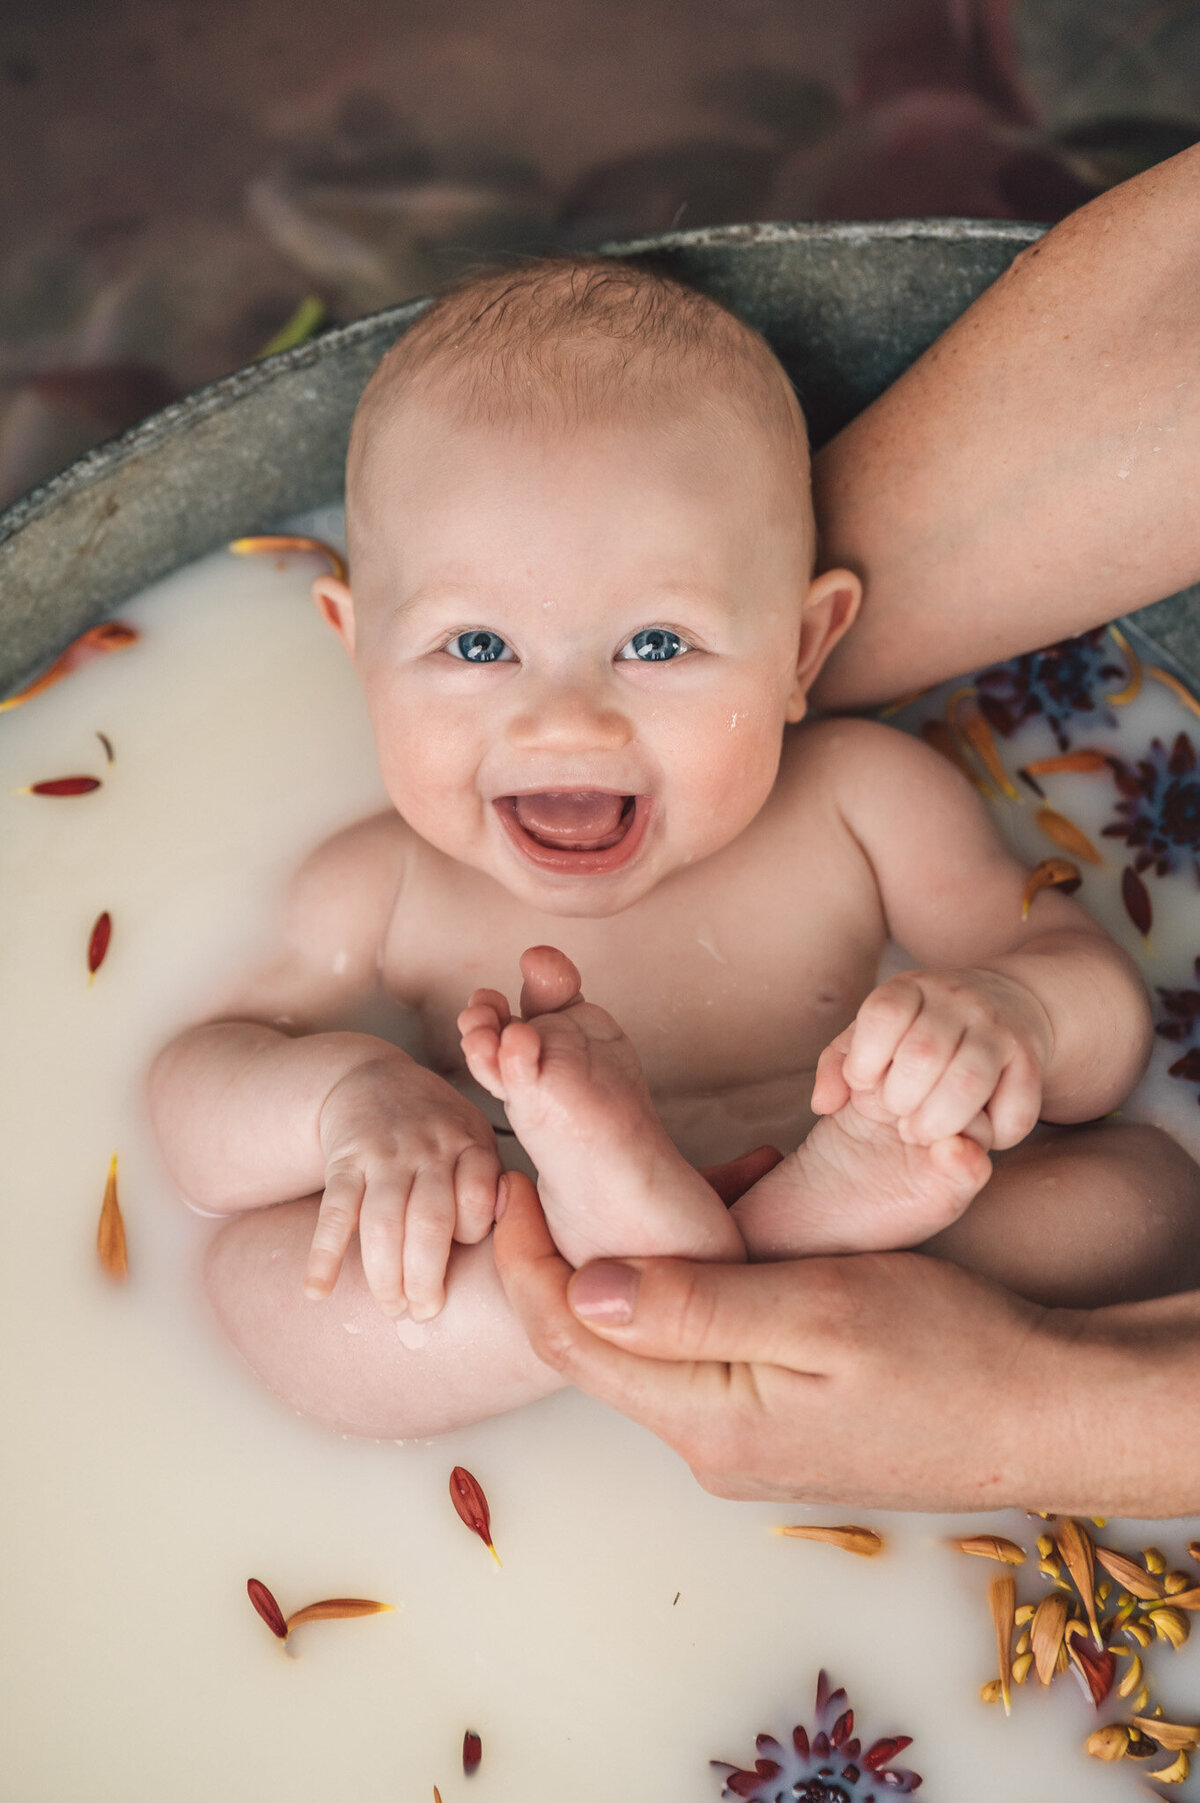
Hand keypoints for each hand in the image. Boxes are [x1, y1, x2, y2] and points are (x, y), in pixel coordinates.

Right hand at [308, 1053, 500, 1318]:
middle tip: (423, 1312)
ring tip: (391, 1307)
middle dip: (427, 1276)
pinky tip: (317, 1290)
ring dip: (385, 1275)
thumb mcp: (473, 1137)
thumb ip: (486, 1184)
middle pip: (429, 1221)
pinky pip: (335, 1212)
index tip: (461, 1259)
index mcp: (468, 1144)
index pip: (475, 1199)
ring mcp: (383, 1154)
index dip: (469, 1235)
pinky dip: (324, 1254)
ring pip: (383, 1223)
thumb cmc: (435, 1126)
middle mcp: (428, 1148)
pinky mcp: (344, 1161)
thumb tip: (501, 1241)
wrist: (371, 1079)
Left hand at [492, 1171, 1057, 1508]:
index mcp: (707, 1418)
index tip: (511, 1177)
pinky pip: (700, 1355)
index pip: (570, 1337)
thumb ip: (695, 1306)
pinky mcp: (777, 1426)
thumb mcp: (818, 1310)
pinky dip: (688, 1289)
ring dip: (630, 1267)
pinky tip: (721, 1234)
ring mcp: (744, 1440)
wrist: (1044, 1413)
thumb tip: (583, 1285)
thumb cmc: (948, 1353)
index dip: (526, 1255)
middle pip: (596, 1347)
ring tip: (634, 1185)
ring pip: (648, 1347)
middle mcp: (710, 1444)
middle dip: (562, 1256)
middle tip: (550, 1168)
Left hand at [811, 968, 1051, 1149]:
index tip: (864, 1082)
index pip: (883, 1014)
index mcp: (911, 988)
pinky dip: (993, 1134)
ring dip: (939, 1122)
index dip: (864, 1059)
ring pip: (969, 1081)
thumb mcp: (875, 1032)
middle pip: (924, 1054)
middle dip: (900, 1100)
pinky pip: (1016, 1108)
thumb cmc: (921, 1029)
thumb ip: (838, 1066)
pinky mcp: (1031, 1060)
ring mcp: (998, 1028)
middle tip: (897, 1115)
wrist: (1010, 1001)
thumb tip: (822, 1104)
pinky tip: (973, 1132)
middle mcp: (958, 1001)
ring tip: (922, 1132)